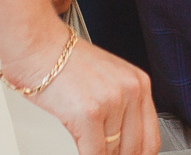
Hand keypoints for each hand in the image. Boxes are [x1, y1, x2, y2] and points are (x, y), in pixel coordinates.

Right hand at [22, 29, 159, 154]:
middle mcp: (130, 91)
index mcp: (139, 83)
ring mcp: (111, 102)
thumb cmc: (65, 63)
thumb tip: (122, 141)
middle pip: (135, 148)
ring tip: (91, 150)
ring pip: (113, 152)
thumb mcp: (108, 79)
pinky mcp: (89, 113)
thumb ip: (122, 106)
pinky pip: (94, 153)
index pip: (150, 136)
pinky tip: (82, 153)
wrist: (40, 47)